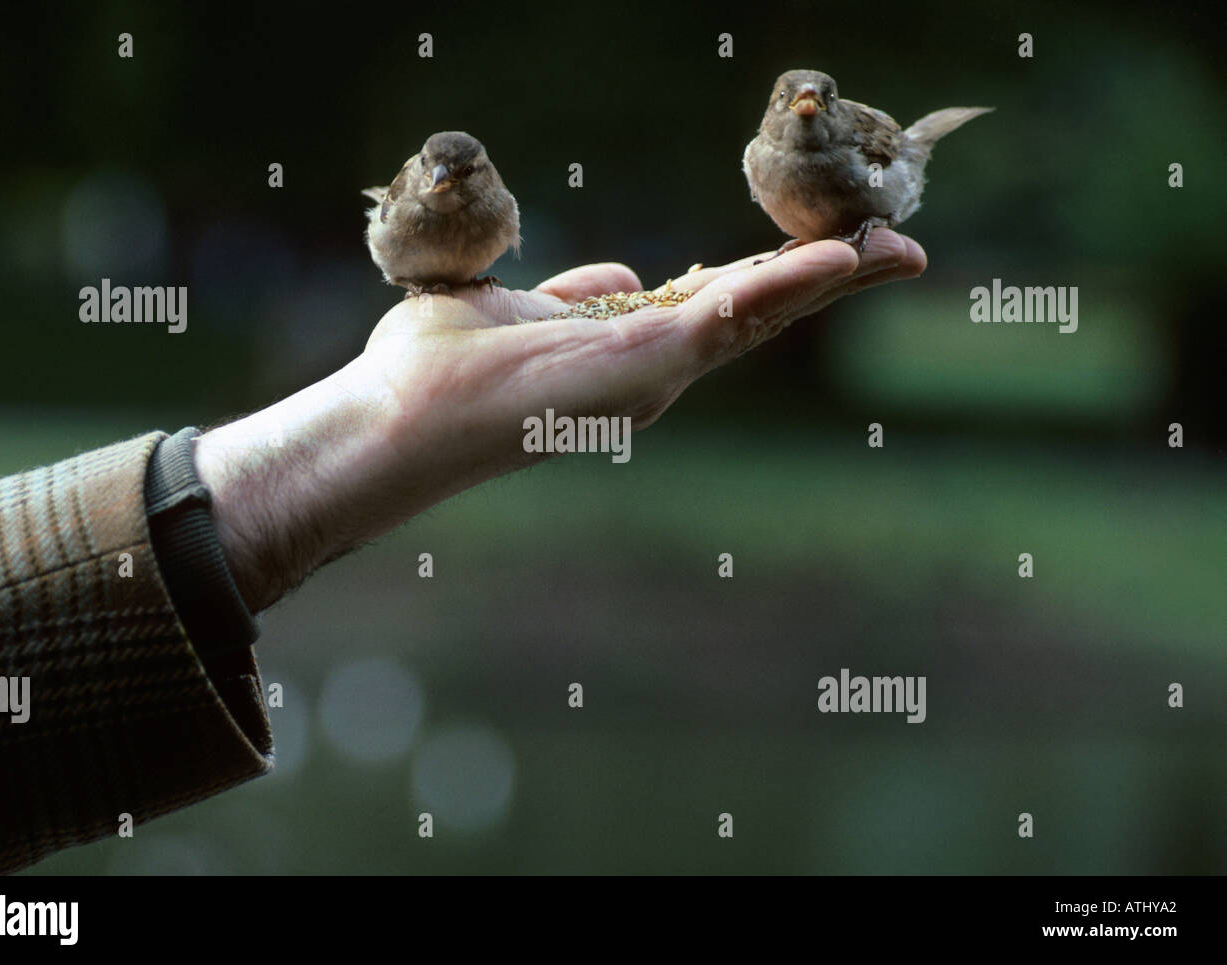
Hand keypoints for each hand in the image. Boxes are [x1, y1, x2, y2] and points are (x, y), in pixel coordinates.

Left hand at [195, 232, 925, 610]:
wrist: (397, 417)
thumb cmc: (439, 372)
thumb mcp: (518, 311)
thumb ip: (575, 297)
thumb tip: (620, 277)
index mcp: (626, 353)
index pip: (720, 304)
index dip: (777, 275)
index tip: (830, 249)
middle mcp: (653, 372)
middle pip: (761, 312)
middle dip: (831, 280)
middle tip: (900, 249)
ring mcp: (655, 373)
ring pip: (763, 312)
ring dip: (834, 278)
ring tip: (898, 247)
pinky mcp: (646, 363)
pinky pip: (734, 313)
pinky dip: (793, 284)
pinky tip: (845, 258)